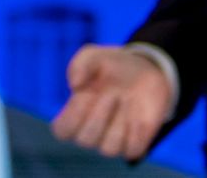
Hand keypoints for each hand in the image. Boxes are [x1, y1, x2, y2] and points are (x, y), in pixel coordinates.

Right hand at [51, 45, 172, 161]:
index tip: (84, 95)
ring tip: (126, 100)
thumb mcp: (94, 55)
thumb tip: (75, 85)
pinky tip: (139, 111)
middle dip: (100, 115)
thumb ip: (80, 64)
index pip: (62, 131)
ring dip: (119, 123)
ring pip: (108, 149)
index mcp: (75, 112)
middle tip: (112, 93)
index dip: (72, 116)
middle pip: (85, 140)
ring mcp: (113, 140)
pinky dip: (136, 131)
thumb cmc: (111, 65)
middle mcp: (92, 130)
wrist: (145, 70)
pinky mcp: (134, 144)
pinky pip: (132, 150)